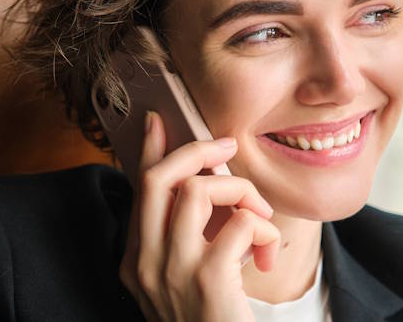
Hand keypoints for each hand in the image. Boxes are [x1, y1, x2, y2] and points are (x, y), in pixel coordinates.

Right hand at [118, 111, 280, 321]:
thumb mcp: (180, 283)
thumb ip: (182, 240)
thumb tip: (203, 186)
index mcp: (135, 260)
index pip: (137, 190)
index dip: (147, 150)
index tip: (157, 120)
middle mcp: (144, 262)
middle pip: (158, 178)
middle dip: (196, 151)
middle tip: (226, 147)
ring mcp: (172, 271)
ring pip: (198, 189)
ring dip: (239, 191)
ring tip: (257, 217)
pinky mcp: (208, 280)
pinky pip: (241, 222)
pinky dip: (262, 228)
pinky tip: (266, 256)